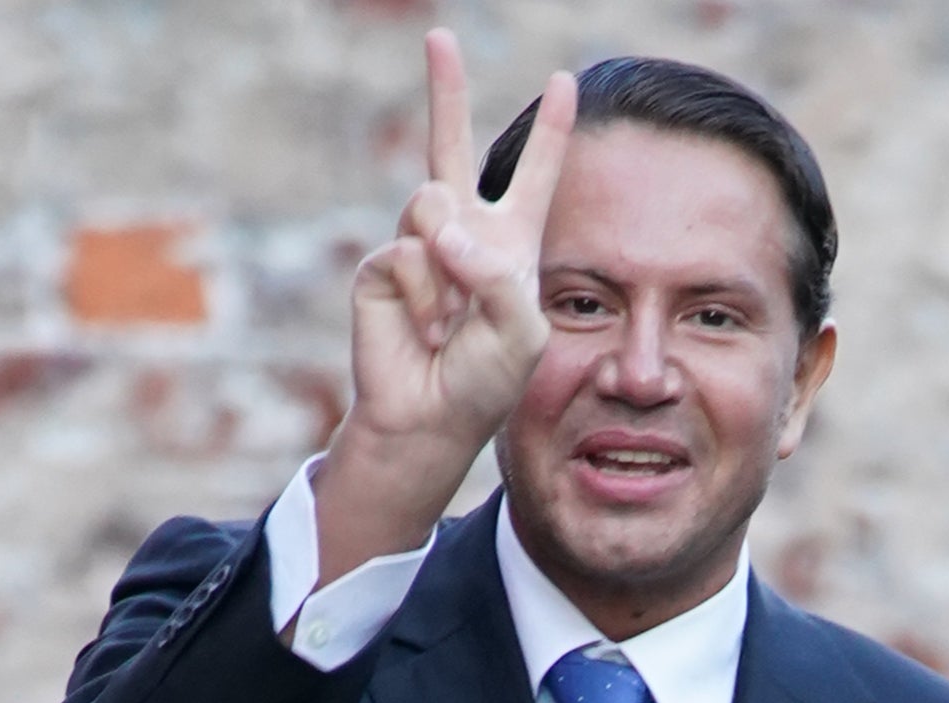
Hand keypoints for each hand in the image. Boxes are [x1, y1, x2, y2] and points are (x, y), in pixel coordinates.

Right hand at [348, 29, 576, 453]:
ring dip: (449, 267)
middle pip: (452, 147)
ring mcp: (420, 246)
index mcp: (511, 243)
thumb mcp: (521, 329)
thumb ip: (495, 273)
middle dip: (446, 91)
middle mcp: (463, 234)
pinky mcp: (383, 267)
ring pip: (432, 202)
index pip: (534, 175)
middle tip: (439, 36)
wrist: (431, 419)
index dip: (550, 131)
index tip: (566, 81)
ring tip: (451, 322)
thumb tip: (440, 230)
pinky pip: (409, 252)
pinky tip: (427, 332)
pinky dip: (426, 297)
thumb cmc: (485, 381)